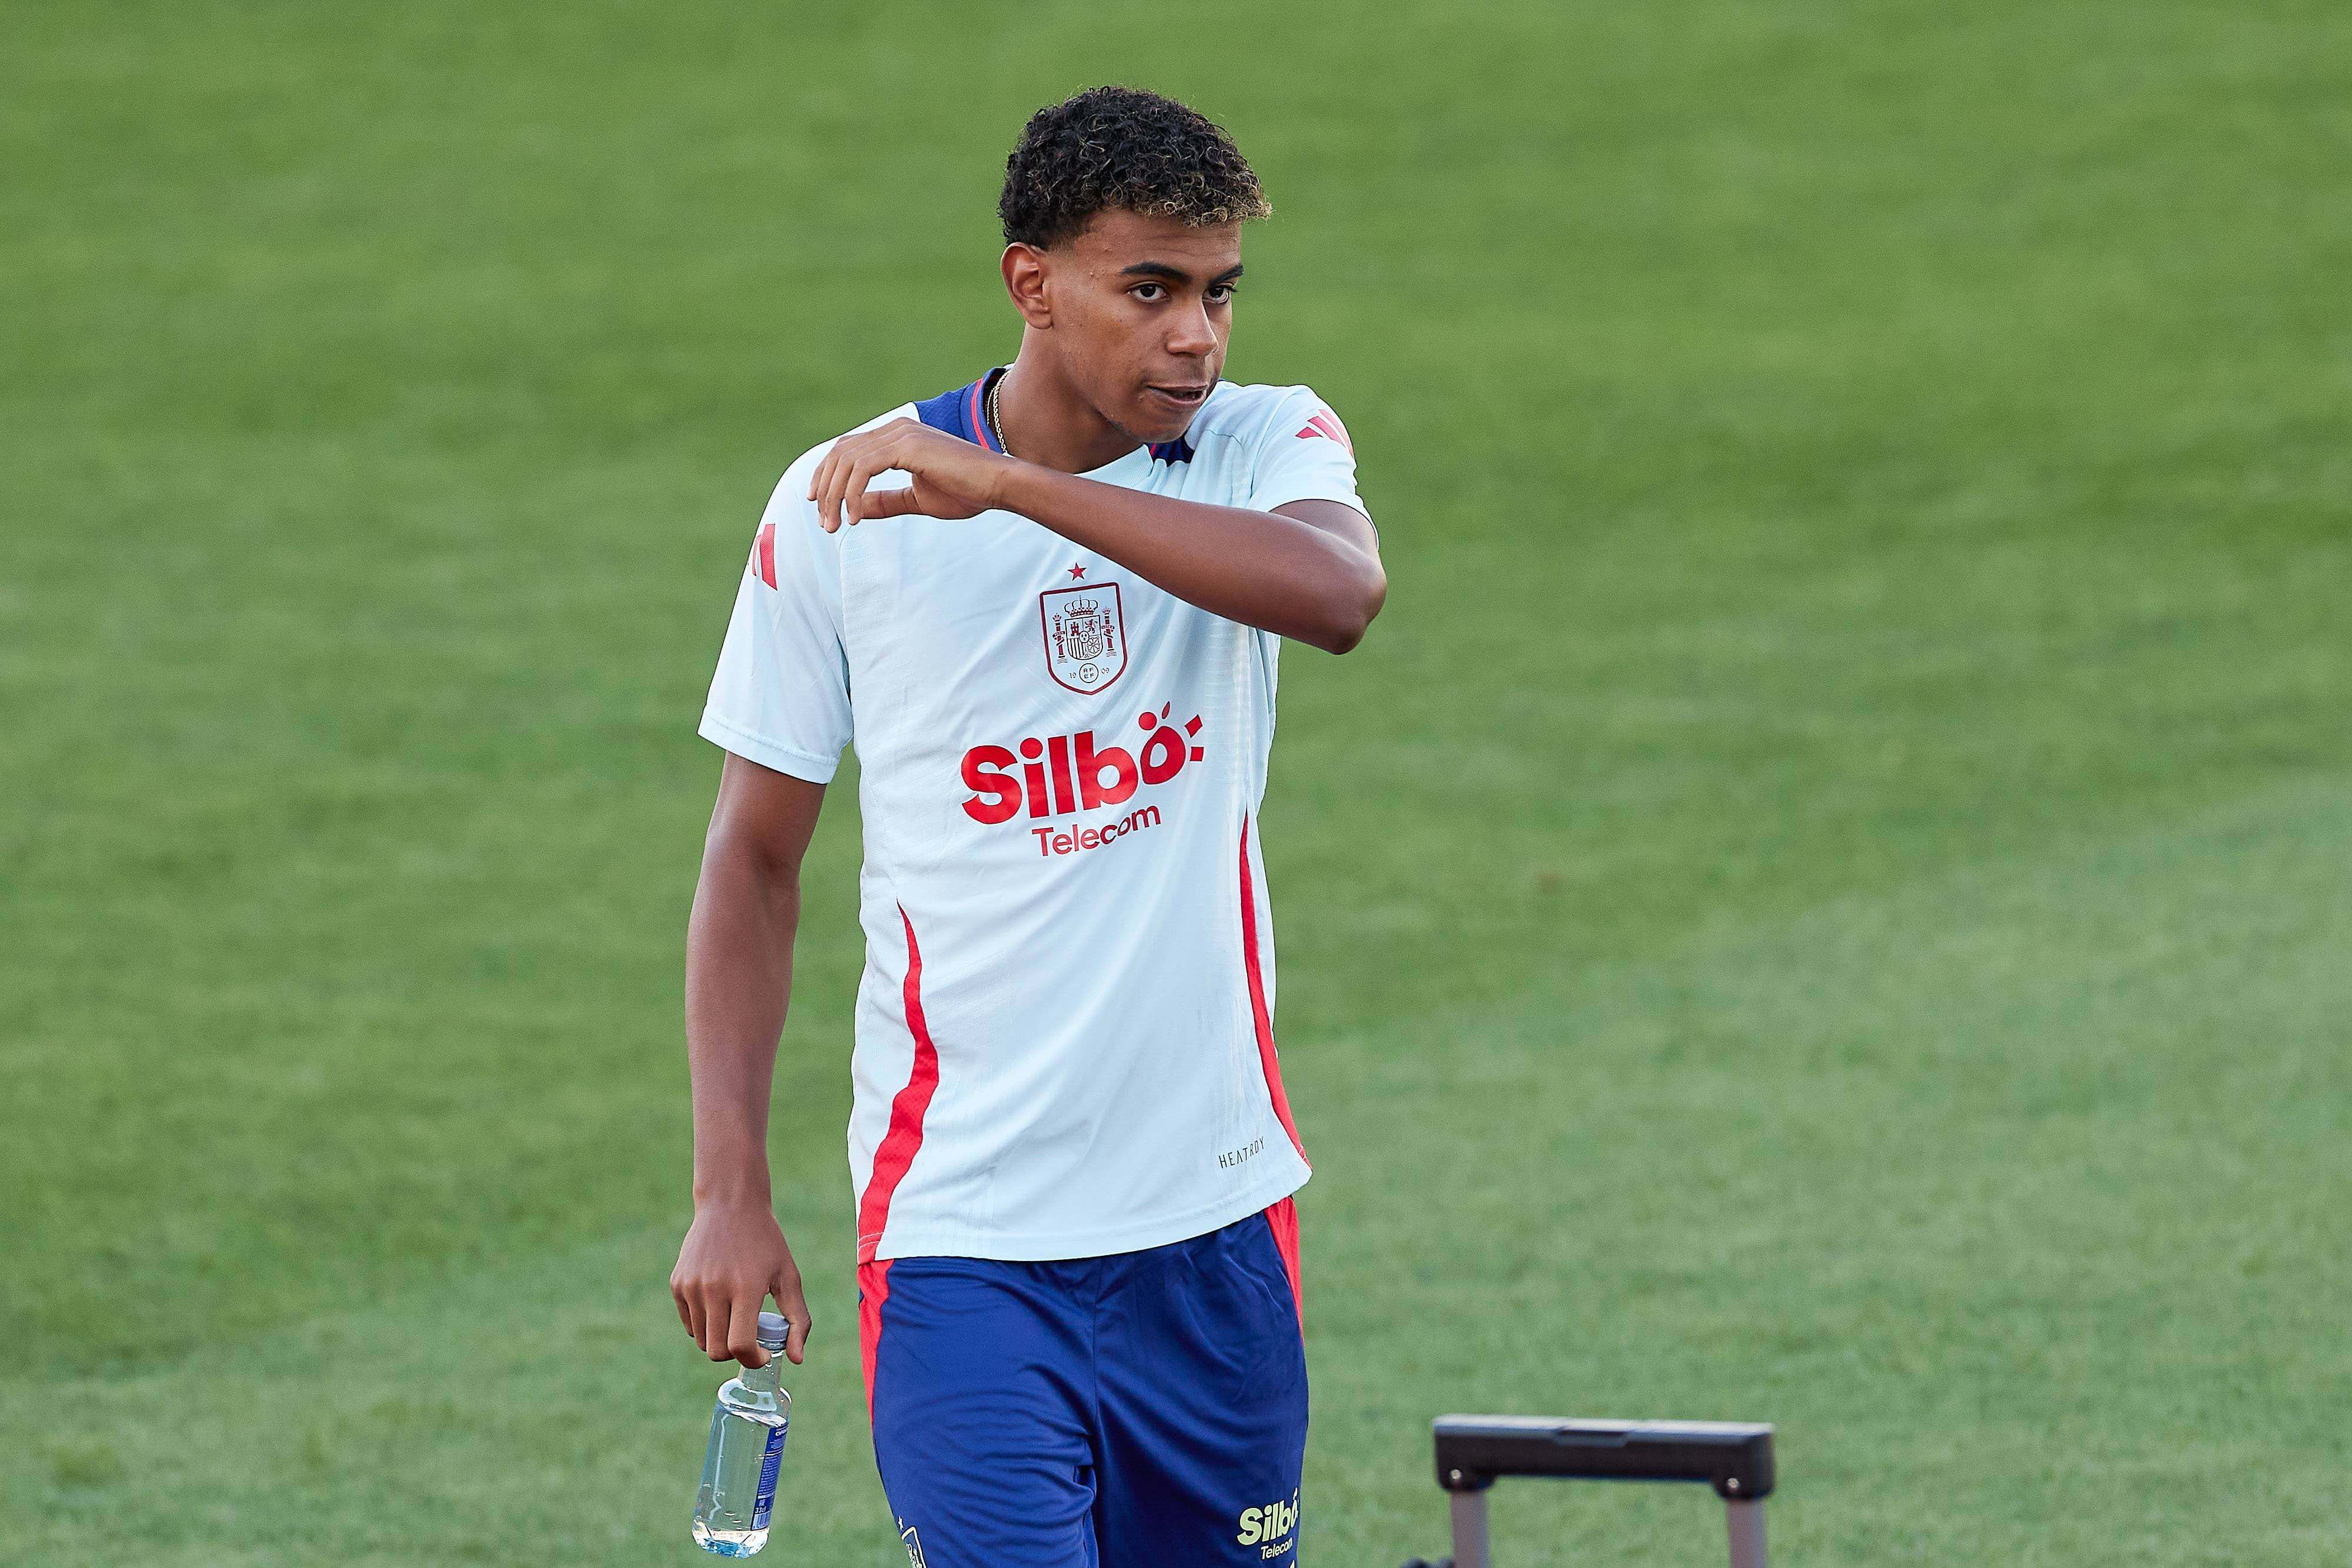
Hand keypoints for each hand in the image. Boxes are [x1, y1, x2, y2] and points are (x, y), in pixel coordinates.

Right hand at [670, 1196, 811, 1368]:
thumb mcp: (789, 1276)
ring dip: (720, 1339)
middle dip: (736, 1353)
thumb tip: (796, 1360)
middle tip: (750, 1336)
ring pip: (702, 1340)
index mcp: (744, 1288)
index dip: (753, 1360)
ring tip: (736, 1316)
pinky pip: (690, 1324)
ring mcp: (691, 1286)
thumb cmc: (765, 1243)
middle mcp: (713, 1288)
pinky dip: (705, 1325)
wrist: (730, 1206)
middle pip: (717, 1351)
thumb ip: (798, 1319)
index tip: (763, 1355)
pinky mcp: (677, 1284)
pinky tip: (720, 1303)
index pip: (740, 1345)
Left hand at [806, 417, 1014, 532]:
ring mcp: (901, 434)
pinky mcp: (907, 446)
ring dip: (835, 496)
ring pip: (847, 461)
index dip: (826, 476)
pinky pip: (863, 469)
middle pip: (841, 453)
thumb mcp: (916, 500)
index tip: (818, 504)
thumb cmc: (966, 492)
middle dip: (825, 489)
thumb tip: (856, 509)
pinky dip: (853, 494)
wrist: (997, 485)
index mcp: (897, 436)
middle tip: (824, 523)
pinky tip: (855, 517)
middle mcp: (895, 428)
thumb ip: (885, 502)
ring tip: (834, 525)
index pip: (848, 450)